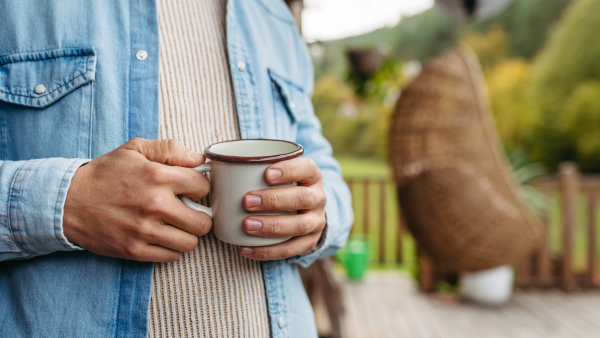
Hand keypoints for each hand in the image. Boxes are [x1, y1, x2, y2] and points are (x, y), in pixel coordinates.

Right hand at [63, 138, 211, 261]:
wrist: (67, 202)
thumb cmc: (104, 174)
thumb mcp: (134, 150)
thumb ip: (169, 149)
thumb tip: (199, 159)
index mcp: (158, 176)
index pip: (203, 187)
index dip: (200, 188)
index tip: (191, 190)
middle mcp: (155, 204)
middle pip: (203, 222)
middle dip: (199, 216)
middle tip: (188, 211)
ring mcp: (145, 230)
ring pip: (190, 243)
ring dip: (186, 235)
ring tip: (174, 225)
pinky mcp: (134, 250)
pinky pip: (171, 256)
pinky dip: (170, 248)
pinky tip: (160, 236)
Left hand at [240, 157, 326, 259]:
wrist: (305, 210)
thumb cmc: (281, 186)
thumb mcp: (276, 172)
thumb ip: (253, 167)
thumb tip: (209, 160)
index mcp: (311, 176)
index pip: (306, 168)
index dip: (289, 170)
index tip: (266, 174)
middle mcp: (318, 197)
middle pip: (303, 198)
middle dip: (274, 200)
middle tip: (246, 201)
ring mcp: (316, 221)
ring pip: (300, 225)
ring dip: (272, 225)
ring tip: (246, 225)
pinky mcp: (310, 242)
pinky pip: (291, 249)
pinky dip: (268, 251)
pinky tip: (246, 248)